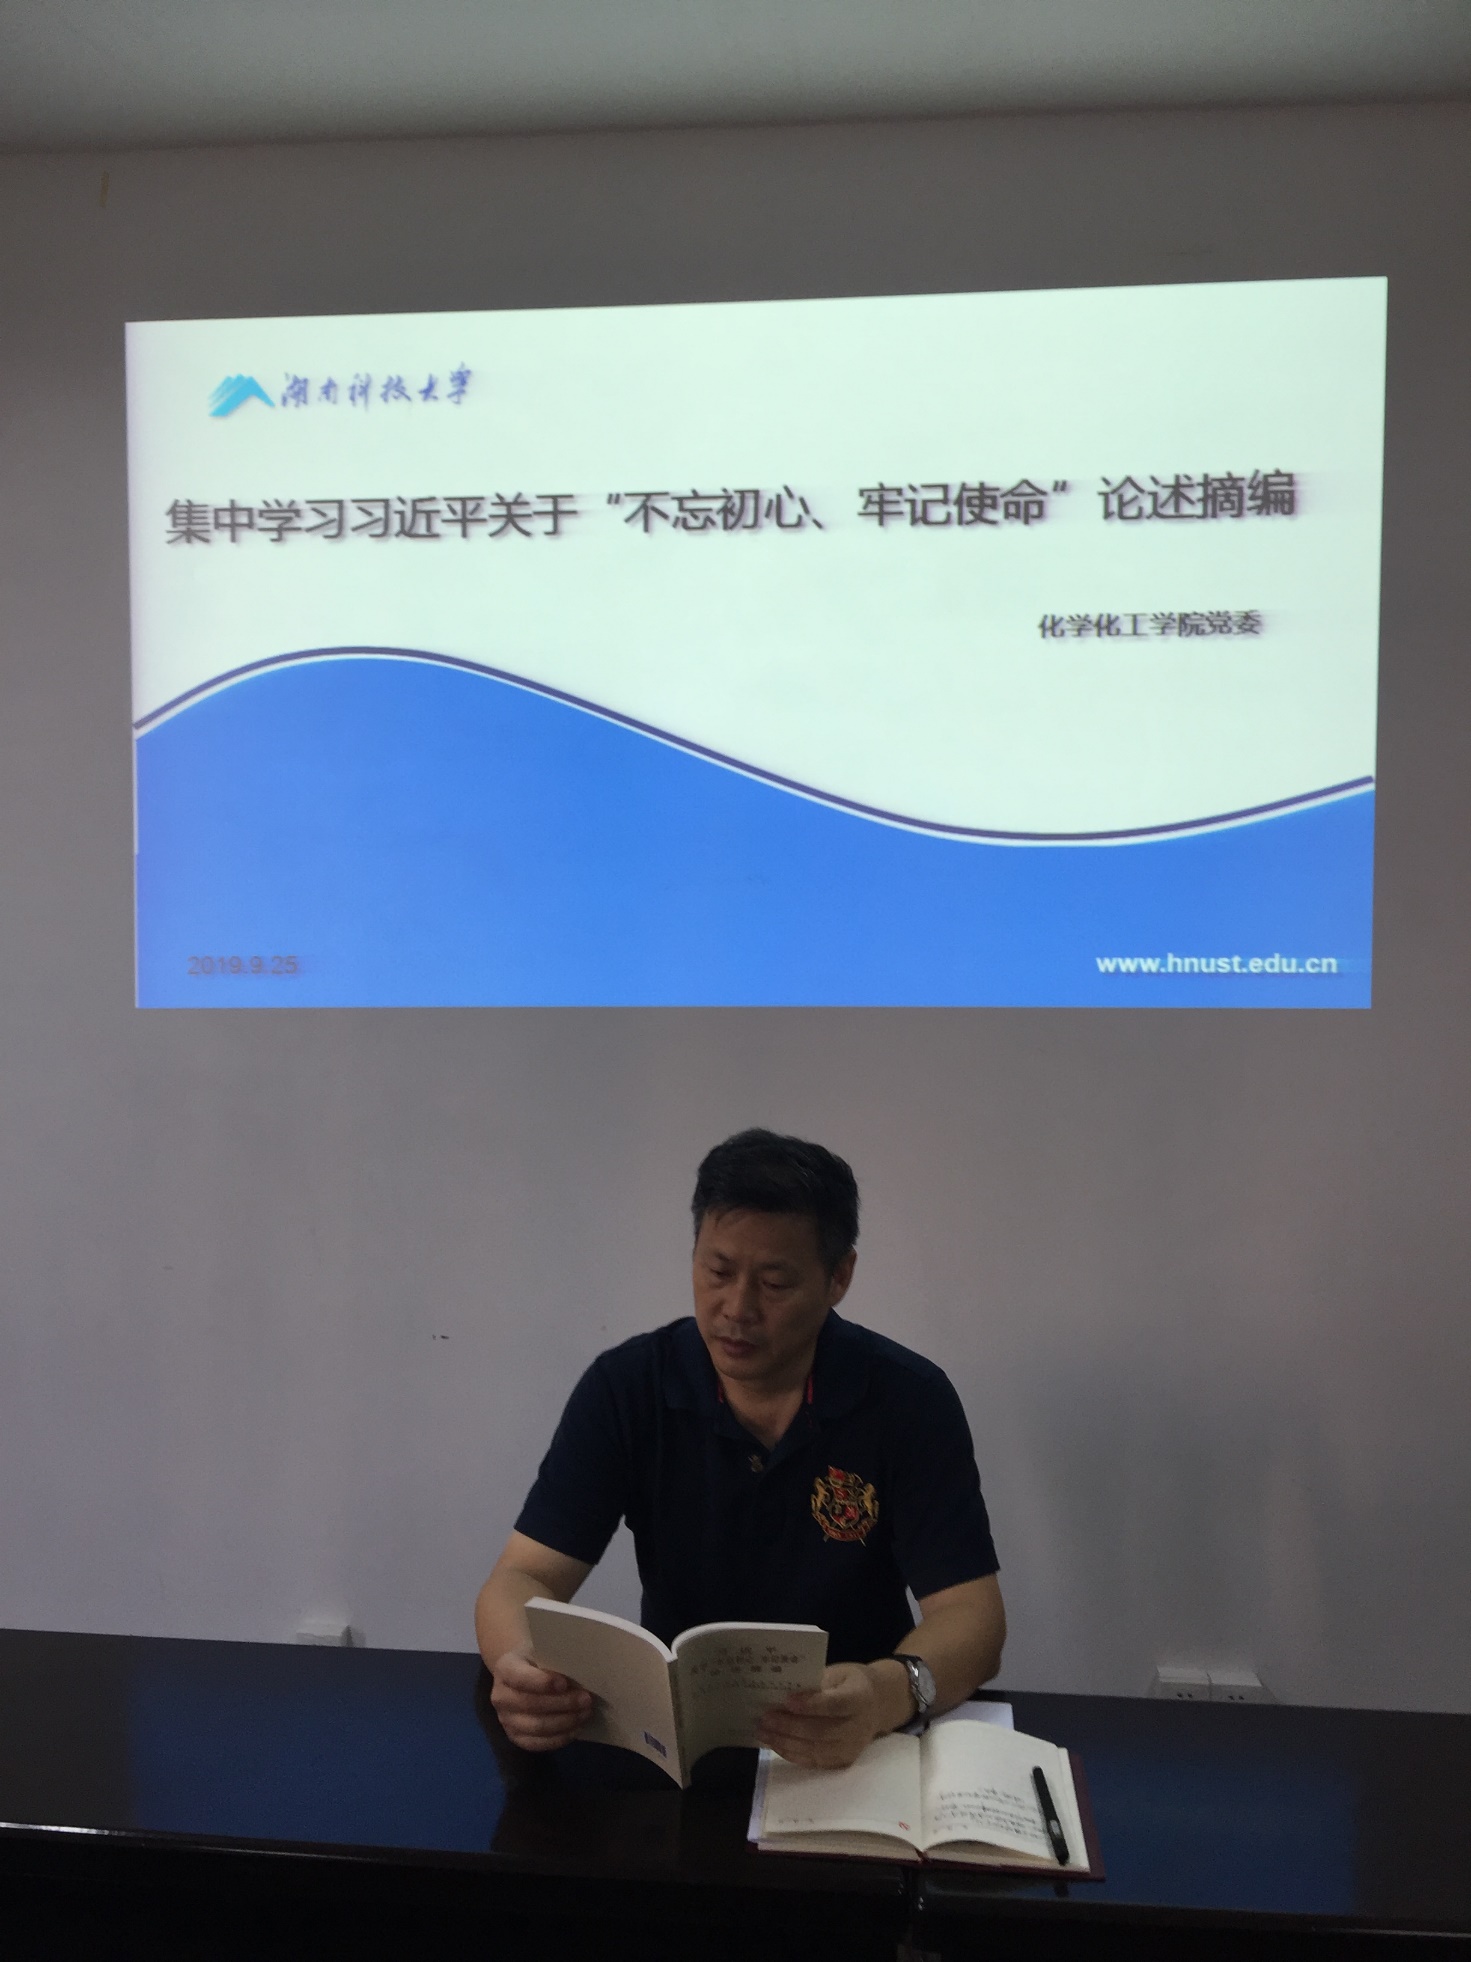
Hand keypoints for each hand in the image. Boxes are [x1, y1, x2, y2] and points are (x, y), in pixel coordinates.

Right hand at [490, 1645, 594, 1751]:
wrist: (523, 1673)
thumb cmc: (538, 1660)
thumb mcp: (543, 1651)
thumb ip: (555, 1661)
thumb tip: (581, 1673)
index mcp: (505, 1669)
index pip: (520, 1678)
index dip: (542, 1682)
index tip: (564, 1683)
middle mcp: (500, 1696)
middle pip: (531, 1705)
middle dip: (563, 1704)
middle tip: (586, 1700)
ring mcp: (505, 1720)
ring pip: (536, 1727)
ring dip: (565, 1722)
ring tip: (585, 1714)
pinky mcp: (514, 1737)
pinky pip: (536, 1744)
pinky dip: (558, 1739)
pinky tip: (575, 1730)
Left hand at [755, 1661, 908, 1769]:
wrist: (876, 1705)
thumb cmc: (850, 1683)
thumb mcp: (838, 1673)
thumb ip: (816, 1683)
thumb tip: (784, 1695)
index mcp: (860, 1698)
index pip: (835, 1704)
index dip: (811, 1704)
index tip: (787, 1700)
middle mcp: (859, 1727)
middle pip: (822, 1731)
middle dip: (790, 1726)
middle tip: (765, 1717)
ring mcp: (851, 1748)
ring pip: (815, 1750)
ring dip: (785, 1742)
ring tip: (763, 1732)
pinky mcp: (843, 1761)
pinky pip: (814, 1761)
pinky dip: (792, 1753)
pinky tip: (775, 1743)